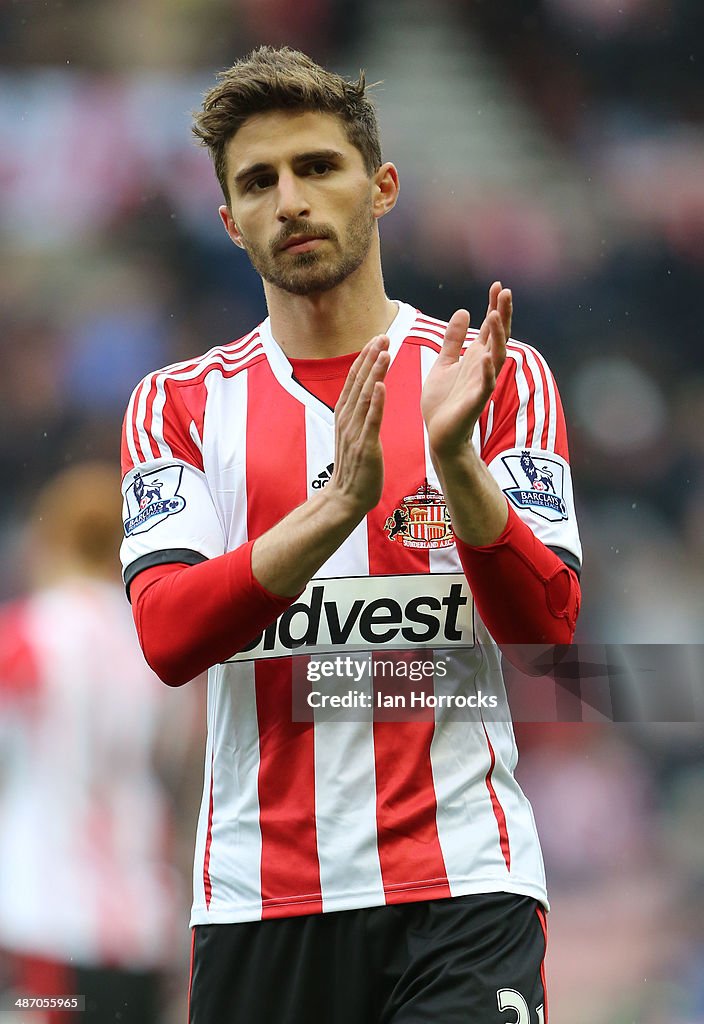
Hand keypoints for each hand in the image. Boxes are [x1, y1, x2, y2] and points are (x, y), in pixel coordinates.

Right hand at [327, 335, 389, 517]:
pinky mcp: (365, 446)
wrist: (346, 498)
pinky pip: (371, 421)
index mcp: (344, 415)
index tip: (377, 338)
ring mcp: (355, 432)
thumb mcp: (353, 434)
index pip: (354, 380)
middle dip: (371, 357)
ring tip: (385, 351)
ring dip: (375, 372)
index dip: (365, 357)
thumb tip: (366, 393)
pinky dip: (376, 402)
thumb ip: (358, 413)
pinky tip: (382, 385)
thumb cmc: (355, 467)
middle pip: (359, 382)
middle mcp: (347, 419)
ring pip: (365, 396)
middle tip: (383, 335)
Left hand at [421, 282, 510, 460]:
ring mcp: (481, 383)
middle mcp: (482, 367)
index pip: (489, 327)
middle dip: (502, 315)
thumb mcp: (444, 363)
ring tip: (495, 316)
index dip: (494, 306)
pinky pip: (485, 385)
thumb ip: (453, 340)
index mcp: (475, 357)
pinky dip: (487, 372)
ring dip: (496, 337)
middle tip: (505, 291)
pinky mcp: (475, 401)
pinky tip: (487, 357)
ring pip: (495, 356)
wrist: (439, 434)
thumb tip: (464, 312)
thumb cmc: (443, 402)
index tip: (498, 285)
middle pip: (497, 336)